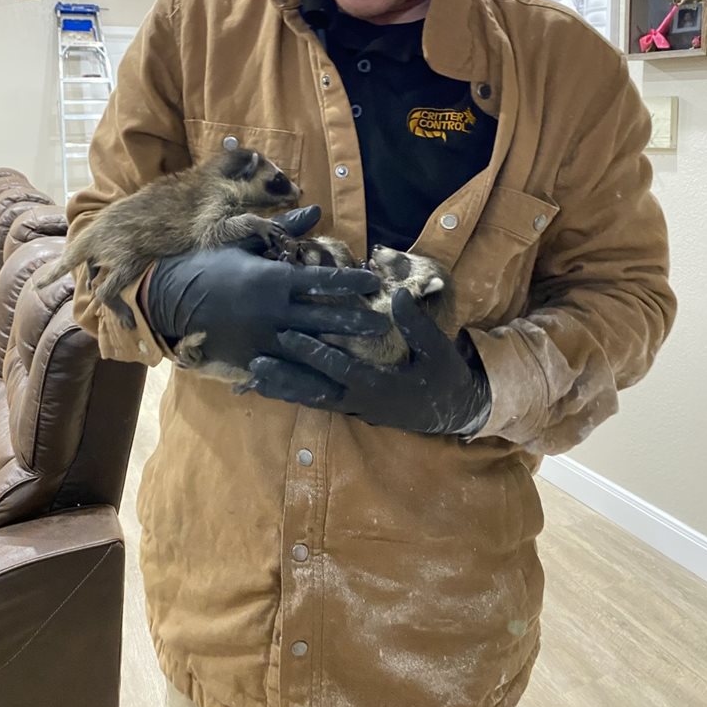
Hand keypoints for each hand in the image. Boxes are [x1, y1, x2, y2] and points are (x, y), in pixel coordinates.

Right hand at [146, 206, 389, 369]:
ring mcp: (262, 339)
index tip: (373, 283)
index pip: (323, 281)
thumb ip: (284, 230)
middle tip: (382, 325)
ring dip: (339, 356)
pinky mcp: (249, 361)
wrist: (168, 296)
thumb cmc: (208, 263)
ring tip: (367, 362)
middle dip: (356, 322)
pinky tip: (329, 389)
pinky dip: (308, 383)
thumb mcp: (243, 241)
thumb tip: (316, 210)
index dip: (351, 283)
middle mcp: (273, 311)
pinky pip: (284, 375)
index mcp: (274, 279)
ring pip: (310, 352)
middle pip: (325, 320)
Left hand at [245, 288, 491, 436]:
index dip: (311, 352)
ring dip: (284, 389)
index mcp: (379, 385)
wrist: (453, 412)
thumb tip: (398, 295)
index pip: (338, 367)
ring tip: (254, 378)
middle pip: (314, 390)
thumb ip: (417, 325)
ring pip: (312, 400)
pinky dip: (296, 395)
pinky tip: (274, 388)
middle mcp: (360, 401)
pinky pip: (319, 402)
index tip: (287, 334)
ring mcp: (355, 408)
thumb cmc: (444, 377)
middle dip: (284, 376)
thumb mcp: (438, 349)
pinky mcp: (352, 409)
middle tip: (255, 361)